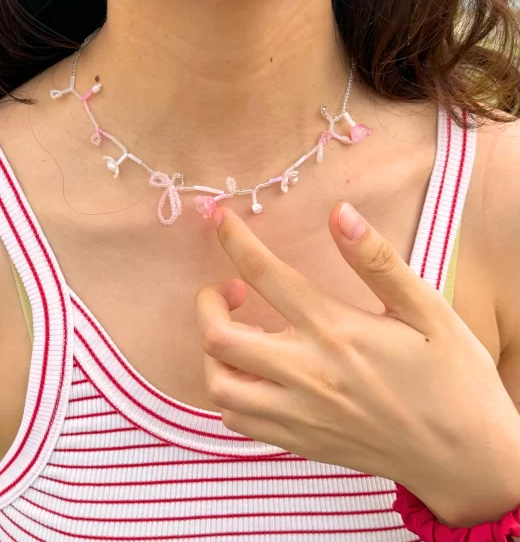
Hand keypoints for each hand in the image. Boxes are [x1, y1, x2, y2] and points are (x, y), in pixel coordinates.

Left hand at [195, 202, 519, 526]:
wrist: (463, 457)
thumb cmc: (451, 378)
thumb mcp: (426, 309)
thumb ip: (376, 260)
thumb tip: (339, 213)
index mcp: (335, 330)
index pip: (266, 273)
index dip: (234, 239)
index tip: (219, 218)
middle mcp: (306, 373)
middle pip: (219, 336)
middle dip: (207, 303)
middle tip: (229, 290)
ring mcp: (296, 413)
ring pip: (219, 384)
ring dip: (213, 350)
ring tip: (235, 333)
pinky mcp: (296, 442)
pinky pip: (236, 419)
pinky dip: (228, 390)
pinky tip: (249, 373)